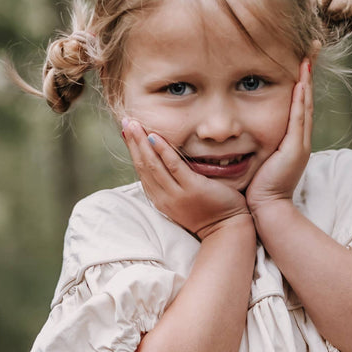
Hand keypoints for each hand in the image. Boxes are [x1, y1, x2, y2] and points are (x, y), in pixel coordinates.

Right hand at [120, 117, 252, 240]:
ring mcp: (177, 194)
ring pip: (153, 165)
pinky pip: (173, 167)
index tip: (127, 131)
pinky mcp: (192, 189)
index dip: (132, 150)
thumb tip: (165, 162)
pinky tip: (154, 136)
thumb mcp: (182, 199)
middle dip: (133, 142)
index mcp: (160, 199)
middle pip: (143, 166)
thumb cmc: (208, 212)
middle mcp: (164, 197)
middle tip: (126, 121)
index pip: (142, 171)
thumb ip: (172, 183)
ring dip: (141, 142)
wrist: (226, 231)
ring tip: (134, 124)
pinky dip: (163, 151)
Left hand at [244, 60, 312, 218]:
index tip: (300, 59)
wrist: (267, 211)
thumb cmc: (257, 190)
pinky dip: (301, 98)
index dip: (300, 82)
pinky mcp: (295, 149)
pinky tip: (301, 80)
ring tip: (309, 56)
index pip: (297, 104)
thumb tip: (237, 134)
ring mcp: (300, 143)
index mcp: (291, 141)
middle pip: (306, 99)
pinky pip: (299, 118)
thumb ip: (253, 146)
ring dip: (307, 79)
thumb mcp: (256, 162)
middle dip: (308, 73)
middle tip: (313, 48)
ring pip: (305, 104)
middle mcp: (299, 139)